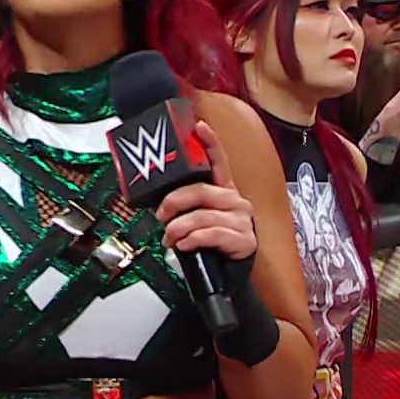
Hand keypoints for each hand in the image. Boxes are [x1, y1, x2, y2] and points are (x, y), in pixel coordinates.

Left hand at [155, 121, 256, 260]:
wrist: (229, 272)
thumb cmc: (210, 241)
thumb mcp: (196, 217)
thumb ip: (182, 205)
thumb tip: (155, 201)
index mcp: (223, 189)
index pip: (218, 161)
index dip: (210, 142)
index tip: (199, 126)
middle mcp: (235, 200)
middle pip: (200, 191)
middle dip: (173, 203)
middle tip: (160, 216)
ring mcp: (241, 219)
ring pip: (202, 216)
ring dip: (178, 229)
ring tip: (169, 238)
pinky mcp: (244, 239)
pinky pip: (211, 234)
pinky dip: (192, 240)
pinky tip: (185, 245)